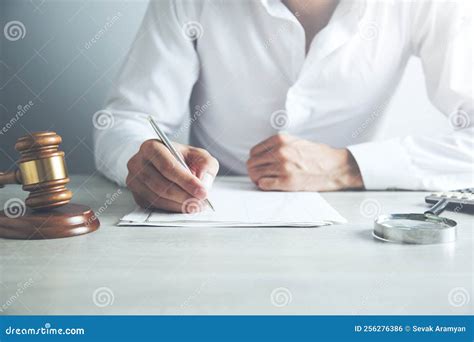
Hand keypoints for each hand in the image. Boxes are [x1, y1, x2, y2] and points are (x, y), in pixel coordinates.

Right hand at [126, 139, 218, 211]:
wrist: (165, 163)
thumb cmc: (181, 158)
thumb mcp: (198, 155)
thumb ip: (206, 165)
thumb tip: (203, 182)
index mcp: (152, 147)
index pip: (168, 166)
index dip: (186, 181)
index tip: (203, 192)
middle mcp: (138, 163)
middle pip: (162, 185)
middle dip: (185, 196)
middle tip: (201, 202)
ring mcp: (134, 180)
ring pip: (158, 198)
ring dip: (179, 205)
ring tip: (196, 205)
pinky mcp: (136, 195)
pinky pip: (154, 206)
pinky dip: (172, 208)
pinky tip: (184, 206)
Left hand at [247, 134, 363, 190]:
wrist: (335, 167)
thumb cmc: (318, 156)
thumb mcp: (296, 142)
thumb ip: (279, 146)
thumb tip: (261, 155)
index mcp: (280, 140)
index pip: (254, 151)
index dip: (255, 160)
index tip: (260, 166)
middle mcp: (280, 151)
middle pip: (252, 163)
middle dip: (254, 171)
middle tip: (260, 176)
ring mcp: (283, 166)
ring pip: (255, 175)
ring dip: (258, 180)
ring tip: (265, 182)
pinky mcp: (287, 181)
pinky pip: (264, 185)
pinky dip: (264, 186)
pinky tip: (271, 185)